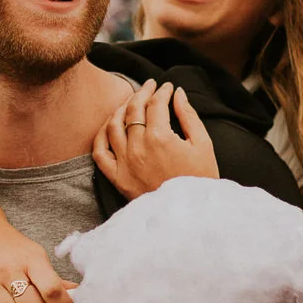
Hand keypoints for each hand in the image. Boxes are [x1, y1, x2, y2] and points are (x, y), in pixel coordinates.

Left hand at [92, 80, 219, 199]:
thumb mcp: (203, 144)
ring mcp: (124, 163)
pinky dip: (102, 134)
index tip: (168, 87)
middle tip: (151, 87)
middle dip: (143, 93)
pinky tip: (111, 125)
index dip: (162, 91)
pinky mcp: (117, 178)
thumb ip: (188, 115)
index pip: (155, 104)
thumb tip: (177, 93)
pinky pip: (99, 151)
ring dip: (121, 108)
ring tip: (131, 102)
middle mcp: (138, 148)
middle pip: (133, 109)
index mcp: (160, 138)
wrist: (191, 216)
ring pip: (113, 125)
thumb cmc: (201, 179)